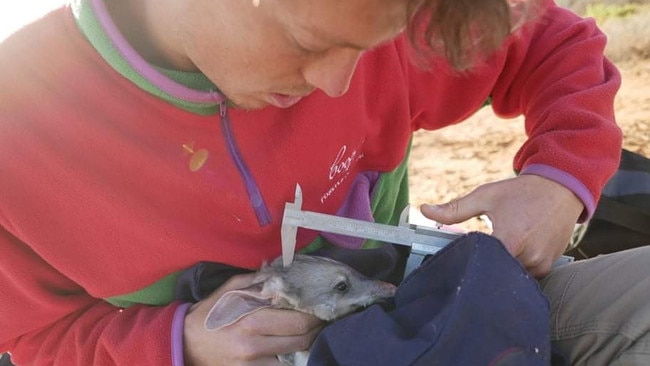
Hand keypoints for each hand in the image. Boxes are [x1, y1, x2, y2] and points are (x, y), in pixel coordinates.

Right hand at [183, 273, 324, 365]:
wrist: (184, 345)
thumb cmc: (209, 314)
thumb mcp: (228, 290)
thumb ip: (255, 280)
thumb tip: (281, 273)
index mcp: (251, 320)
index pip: (298, 320)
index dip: (314, 314)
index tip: (320, 308)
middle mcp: (254, 345)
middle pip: (301, 339)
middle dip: (316, 329)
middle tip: (321, 320)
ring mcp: (252, 364)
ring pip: (294, 357)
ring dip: (306, 346)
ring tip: (310, 334)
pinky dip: (290, 359)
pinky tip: (293, 349)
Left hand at [420, 174, 582, 276]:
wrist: (560, 189)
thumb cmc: (520, 192)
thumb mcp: (485, 196)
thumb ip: (455, 208)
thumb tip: (424, 210)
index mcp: (510, 239)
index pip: (481, 263)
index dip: (467, 261)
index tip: (457, 256)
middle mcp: (528, 256)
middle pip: (493, 271)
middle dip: (481, 265)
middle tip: (473, 254)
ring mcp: (540, 264)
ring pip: (508, 275)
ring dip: (498, 266)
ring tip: (495, 250)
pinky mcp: (548, 266)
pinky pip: (524, 275)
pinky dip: (513, 266)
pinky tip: (509, 252)